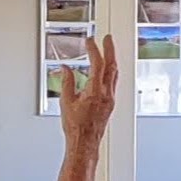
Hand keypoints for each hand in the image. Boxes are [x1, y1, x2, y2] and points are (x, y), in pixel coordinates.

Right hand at [60, 34, 119, 148]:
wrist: (84, 142)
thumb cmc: (75, 127)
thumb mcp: (66, 102)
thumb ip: (67, 82)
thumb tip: (66, 68)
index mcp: (95, 92)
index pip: (97, 64)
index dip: (94, 50)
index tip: (90, 41)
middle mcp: (106, 94)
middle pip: (111, 65)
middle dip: (110, 49)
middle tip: (108, 38)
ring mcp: (110, 98)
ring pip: (115, 74)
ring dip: (112, 60)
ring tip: (109, 51)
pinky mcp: (110, 103)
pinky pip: (113, 82)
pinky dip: (110, 72)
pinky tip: (106, 71)